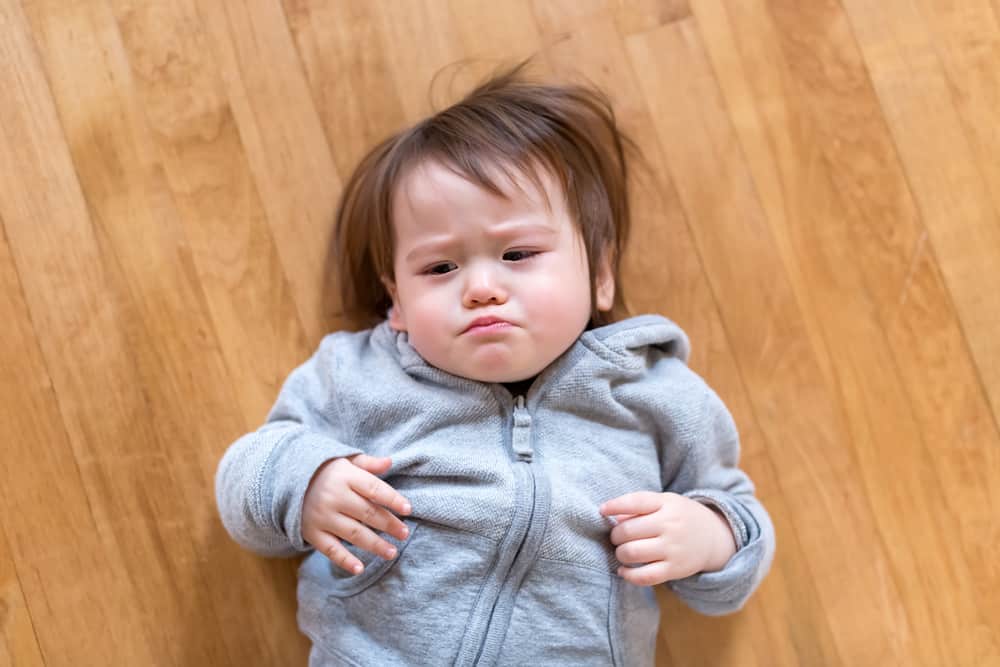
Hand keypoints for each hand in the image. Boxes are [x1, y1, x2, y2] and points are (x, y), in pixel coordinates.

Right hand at [302, 454, 411, 573]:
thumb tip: (390, 462)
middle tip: (404, 534)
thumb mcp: (345, 461)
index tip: (408, 509)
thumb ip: (368, 464)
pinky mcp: (312, 533)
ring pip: (353, 533)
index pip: (374, 488)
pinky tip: (360, 568)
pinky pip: (330, 549)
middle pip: (367, 512)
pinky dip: (344, 560)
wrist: (285, 480)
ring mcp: (322, 516)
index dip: (392, 499)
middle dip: (389, 524)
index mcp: (345, 476)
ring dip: (374, 545)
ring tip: (392, 552)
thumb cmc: (325, 471)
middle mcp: (334, 497)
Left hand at [599, 491, 736, 585]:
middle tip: (618, 537)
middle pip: (627, 531)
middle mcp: (670, 525)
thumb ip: (639, 506)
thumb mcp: (665, 503)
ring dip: (620, 554)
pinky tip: (624, 571)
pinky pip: (645, 576)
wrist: (713, 538)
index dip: (615, 506)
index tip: (602, 511)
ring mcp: (673, 548)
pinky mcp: (675, 569)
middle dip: (615, 535)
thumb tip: (613, 518)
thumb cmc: (679, 517)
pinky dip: (629, 575)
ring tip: (623, 551)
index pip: (636, 502)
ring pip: (632, 553)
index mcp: (667, 504)